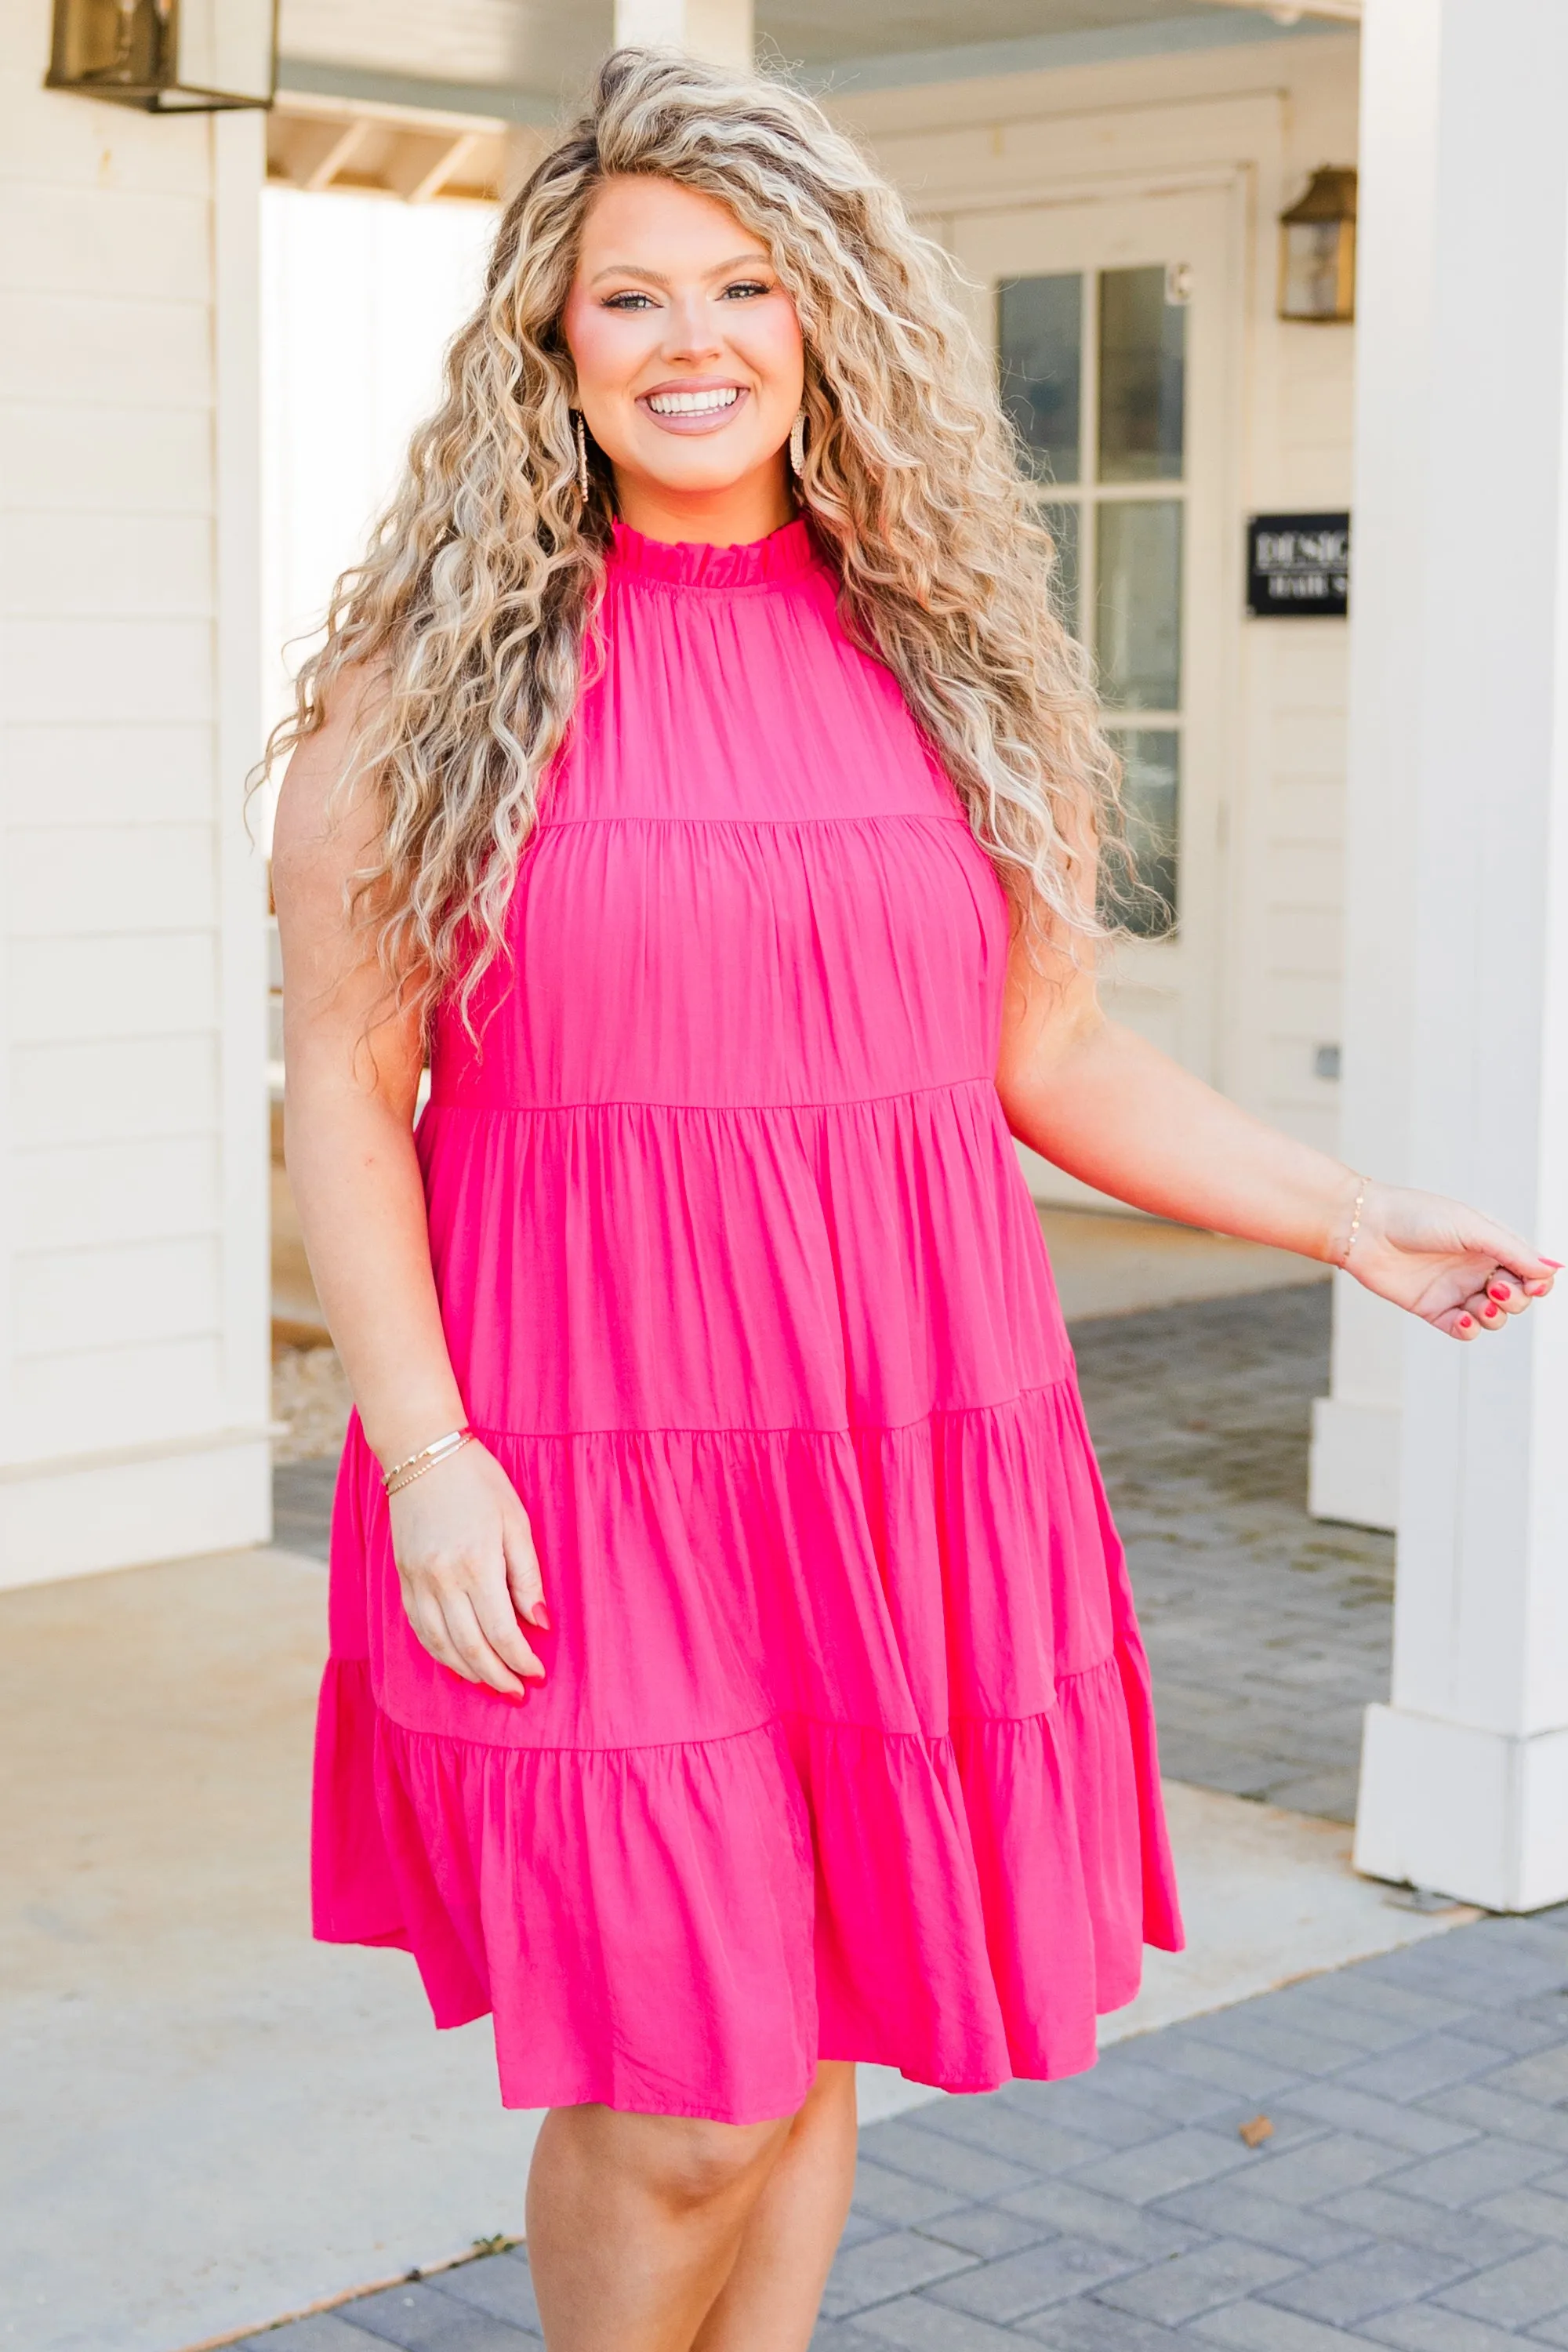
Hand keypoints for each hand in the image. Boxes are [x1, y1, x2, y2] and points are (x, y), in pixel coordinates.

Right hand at [387, 1441, 546, 1697]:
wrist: (422, 1452)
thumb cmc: (479, 1481)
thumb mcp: (516, 1521)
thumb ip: (526, 1575)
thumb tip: (539, 1621)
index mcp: (477, 1564)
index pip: (501, 1631)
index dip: (520, 1660)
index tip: (536, 1674)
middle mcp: (443, 1579)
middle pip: (470, 1647)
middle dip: (496, 1676)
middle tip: (516, 1692)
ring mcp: (418, 1580)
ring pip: (440, 1644)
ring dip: (467, 1670)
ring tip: (489, 1683)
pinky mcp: (403, 1577)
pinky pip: (418, 1627)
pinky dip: (437, 1651)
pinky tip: (455, 1661)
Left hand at [1343, 1180, 1558, 1340]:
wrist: (1366, 1228)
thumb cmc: (1417, 1216)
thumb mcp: (1472, 1228)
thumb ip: (1512, 1250)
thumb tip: (1552, 1270)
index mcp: (1492, 1245)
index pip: (1530, 1272)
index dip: (1539, 1284)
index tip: (1534, 1285)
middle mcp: (1477, 1268)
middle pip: (1516, 1298)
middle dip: (1515, 1300)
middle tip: (1494, 1288)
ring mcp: (1455, 1290)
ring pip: (1493, 1317)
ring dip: (1495, 1316)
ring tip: (1481, 1304)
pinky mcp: (1433, 1308)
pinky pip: (1462, 1329)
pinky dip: (1469, 1328)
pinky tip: (1463, 1317)